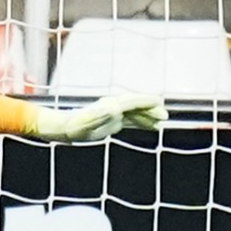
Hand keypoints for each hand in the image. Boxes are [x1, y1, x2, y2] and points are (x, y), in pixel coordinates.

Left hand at [31, 94, 167, 142]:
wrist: (65, 128)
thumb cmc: (74, 126)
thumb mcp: (85, 123)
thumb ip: (99, 116)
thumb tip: (114, 109)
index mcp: (110, 106)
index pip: (132, 102)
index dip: (145, 102)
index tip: (159, 102)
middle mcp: (114, 107)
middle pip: (136, 106)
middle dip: (150, 110)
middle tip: (165, 117)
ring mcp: (114, 113)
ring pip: (135, 114)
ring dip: (148, 117)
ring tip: (162, 124)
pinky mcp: (113, 122)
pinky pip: (131, 121)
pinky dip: (142, 123)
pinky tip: (151, 127)